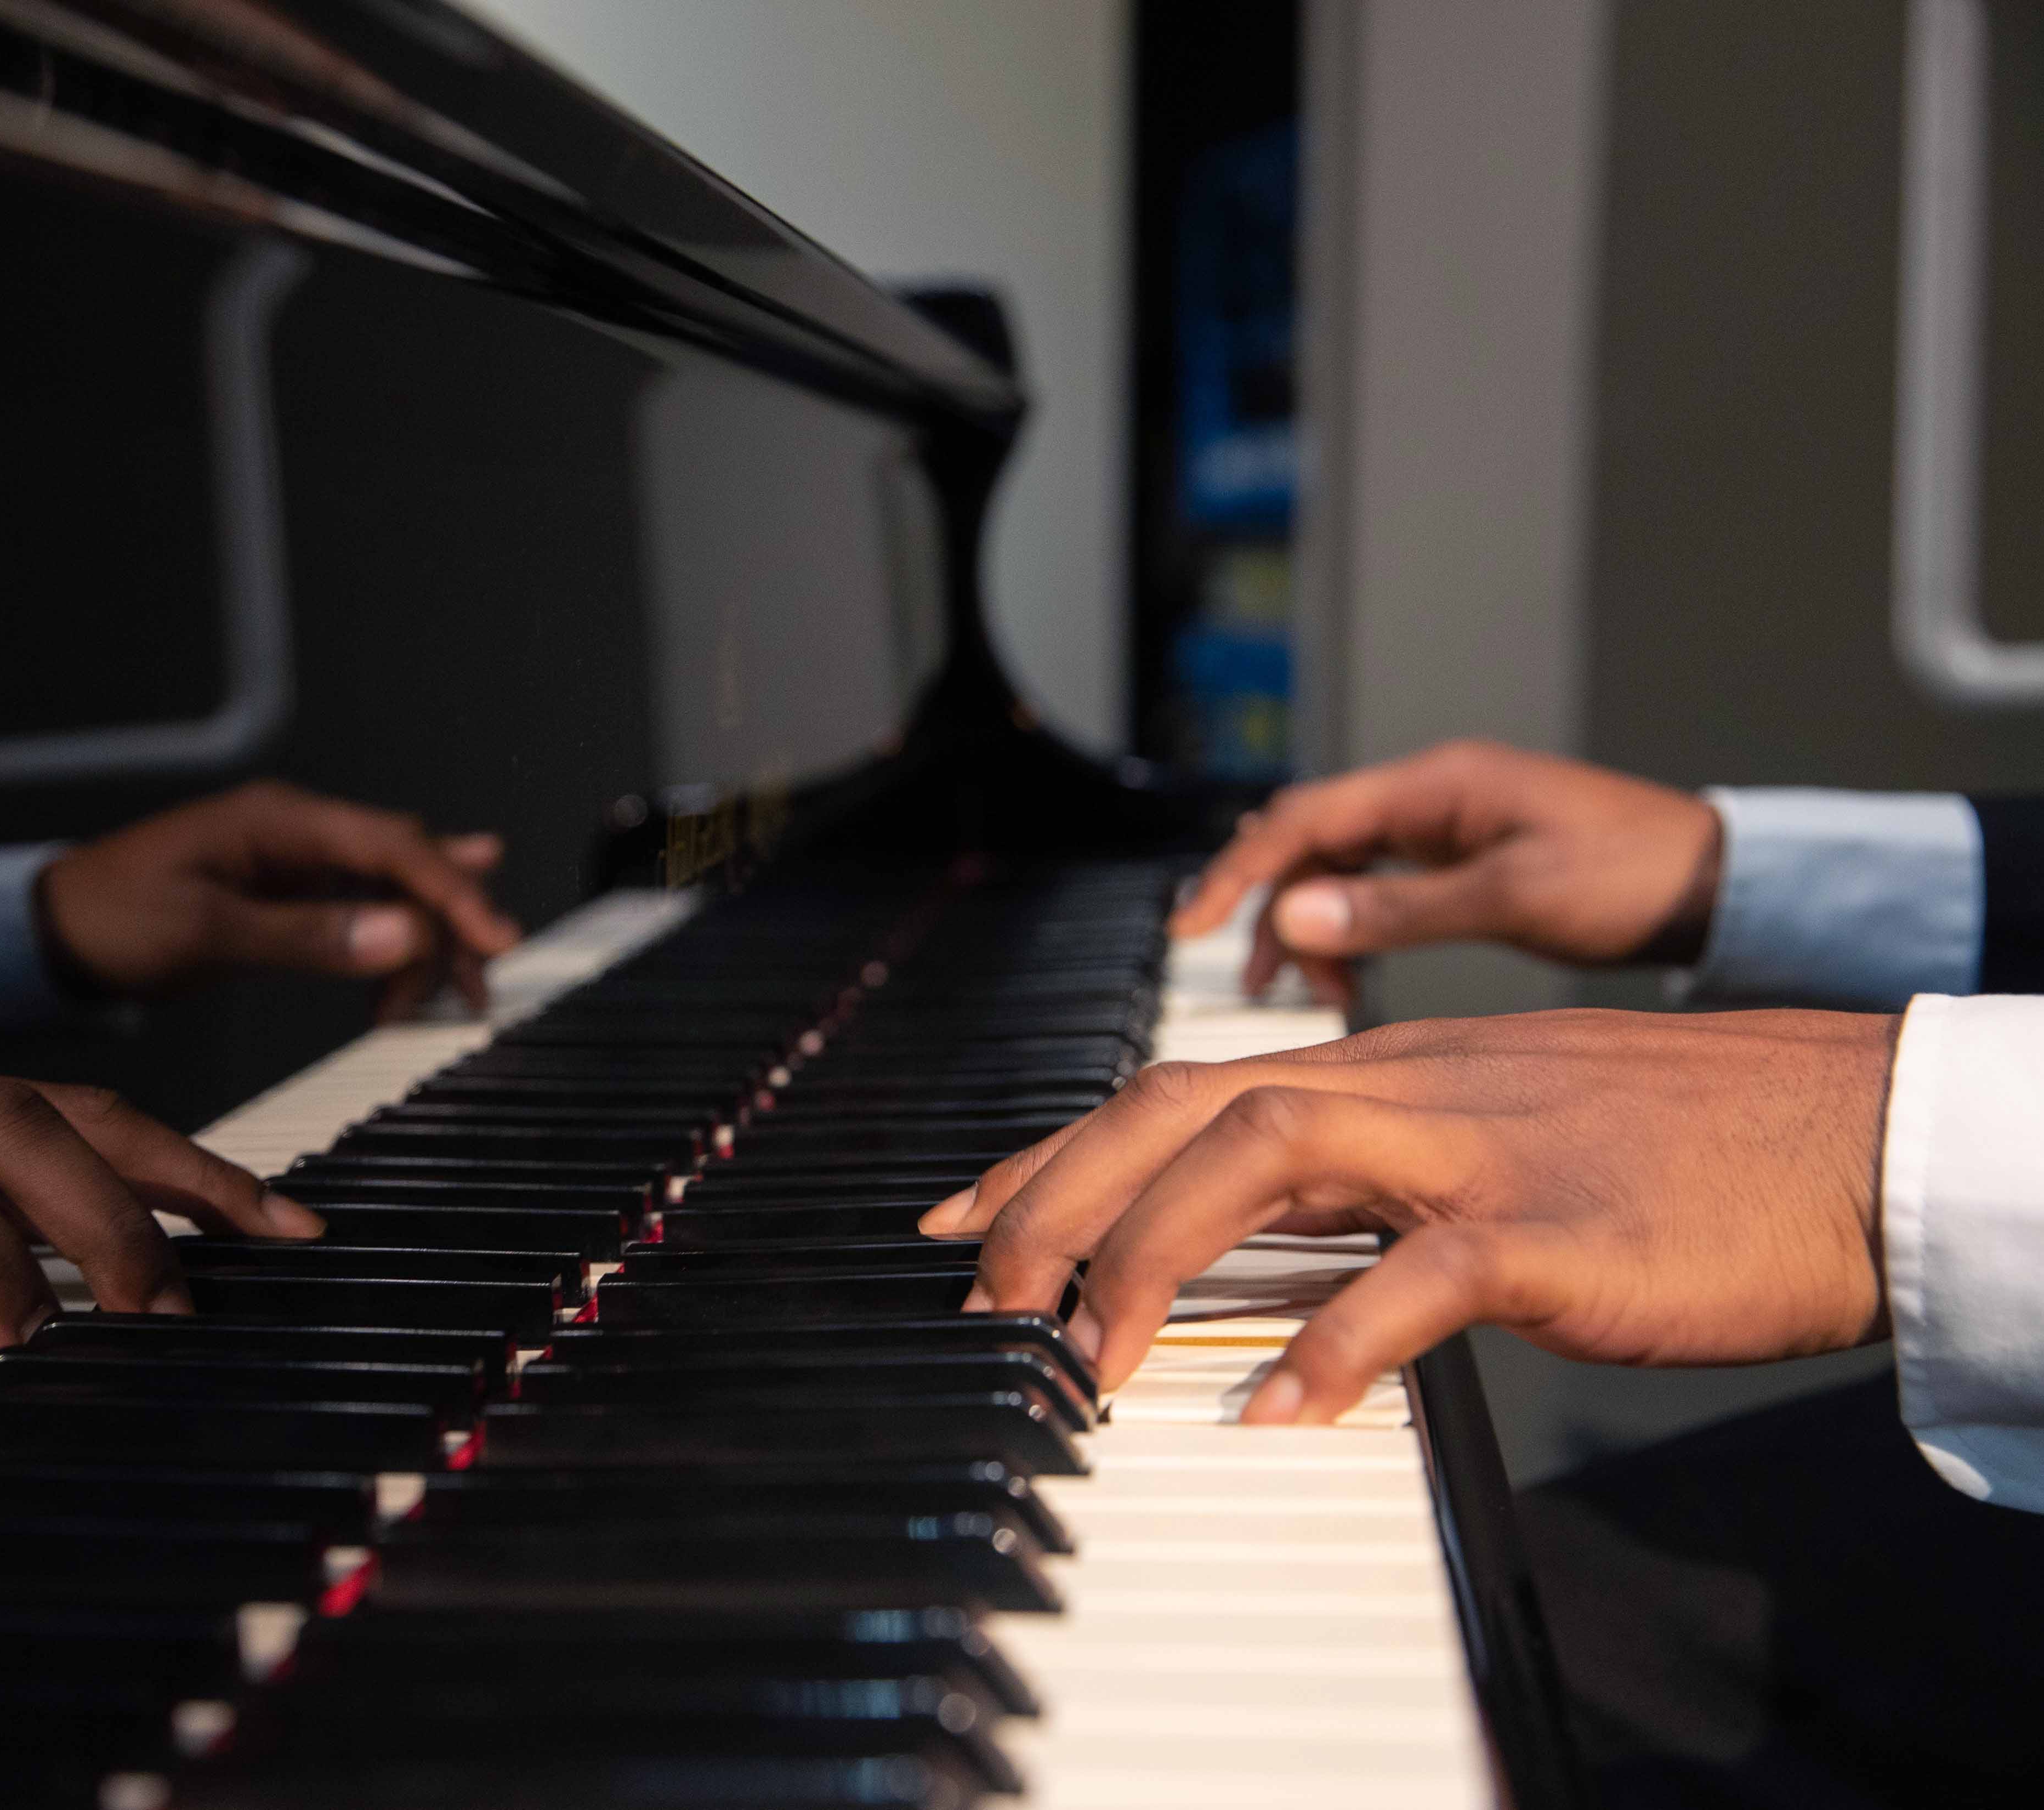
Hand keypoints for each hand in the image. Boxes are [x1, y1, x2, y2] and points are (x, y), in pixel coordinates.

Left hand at [40, 781, 520, 1013]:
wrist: (55, 930)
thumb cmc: (113, 918)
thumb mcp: (207, 931)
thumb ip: (308, 935)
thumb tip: (404, 935)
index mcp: (280, 820)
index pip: (394, 845)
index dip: (454, 889)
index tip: (497, 938)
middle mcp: (298, 830)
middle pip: (406, 863)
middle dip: (451, 922)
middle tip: (478, 990)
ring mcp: (296, 861)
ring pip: (392, 891)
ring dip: (426, 943)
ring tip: (445, 1003)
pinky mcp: (288, 894)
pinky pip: (362, 911)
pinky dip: (391, 948)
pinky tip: (411, 979)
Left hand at [921, 1009, 1895, 1415]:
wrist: (1837, 1132)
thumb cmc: (1665, 1146)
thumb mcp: (1484, 1136)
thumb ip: (1367, 1181)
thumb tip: (1257, 1256)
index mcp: (1382, 1071)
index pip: (1173, 1090)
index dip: (1052, 1152)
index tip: (962, 1219)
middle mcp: (1404, 1088)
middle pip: (1180, 1106)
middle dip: (1056, 1196)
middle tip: (983, 1296)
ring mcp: (1474, 1150)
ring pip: (1264, 1150)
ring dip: (1151, 1254)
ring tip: (1088, 1356)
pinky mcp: (1551, 1228)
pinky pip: (1417, 1276)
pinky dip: (1333, 1345)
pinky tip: (1277, 1410)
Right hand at [1170, 740, 1720, 1005]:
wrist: (1716, 884)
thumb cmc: (1633, 875)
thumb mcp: (1512, 897)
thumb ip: (1401, 910)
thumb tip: (1296, 916)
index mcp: (1438, 785)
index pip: (1304, 818)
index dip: (1239, 870)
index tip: (1193, 924)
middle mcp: (1431, 796)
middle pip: (1310, 841)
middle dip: (1269, 906)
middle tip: (1255, 979)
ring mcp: (1444, 826)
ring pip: (1338, 869)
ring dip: (1311, 925)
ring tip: (1310, 990)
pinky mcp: (1459, 860)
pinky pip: (1376, 887)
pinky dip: (1352, 929)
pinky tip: (1349, 974)